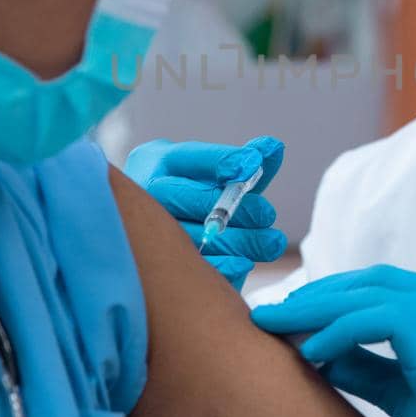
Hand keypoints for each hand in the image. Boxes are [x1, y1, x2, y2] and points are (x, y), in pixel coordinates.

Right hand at [125, 136, 286, 289]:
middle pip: (186, 197)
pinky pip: (187, 269)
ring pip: (188, 235)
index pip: (188, 157)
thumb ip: (246, 163)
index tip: (253, 165)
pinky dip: (219, 266)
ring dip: (235, 240)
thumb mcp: (217, 178)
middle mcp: (142, 194)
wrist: (152, 237)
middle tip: (267, 214)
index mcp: (155, 162)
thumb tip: (274, 147)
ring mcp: (141, 232)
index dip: (221, 160)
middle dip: (232, 207)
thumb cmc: (193, 197)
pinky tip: (245, 264)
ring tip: (271, 243)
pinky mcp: (153, 267)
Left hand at [252, 266, 415, 416]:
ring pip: (370, 294)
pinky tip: (309, 351)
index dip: (338, 297)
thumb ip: (373, 369)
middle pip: (375, 282)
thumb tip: (320, 352)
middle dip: (317, 296)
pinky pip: (375, 319)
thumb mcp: (413, 399)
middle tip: (271, 314)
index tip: (295, 317)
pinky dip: (335, 331)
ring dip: (315, 308)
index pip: (391, 289)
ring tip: (274, 325)